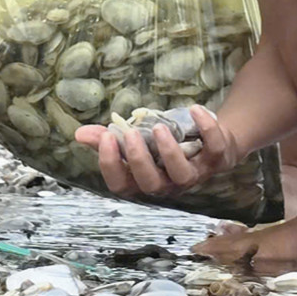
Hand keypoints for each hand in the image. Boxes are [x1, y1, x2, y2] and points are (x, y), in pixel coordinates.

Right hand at [74, 106, 240, 198]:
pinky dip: (206, 128)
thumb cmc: (165, 144)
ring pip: (182, 175)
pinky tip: (194, 109)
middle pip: (151, 184)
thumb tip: (79, 134)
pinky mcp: (217, 158)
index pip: (122, 186)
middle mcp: (169, 183)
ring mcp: (195, 173)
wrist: (211, 141)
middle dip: (139, 160)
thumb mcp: (136, 141)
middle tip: (130, 135)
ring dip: (169, 152)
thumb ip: (108, 139)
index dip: (111, 166)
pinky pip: (215, 148)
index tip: (105, 138)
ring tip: (157, 128)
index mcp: (145, 180)